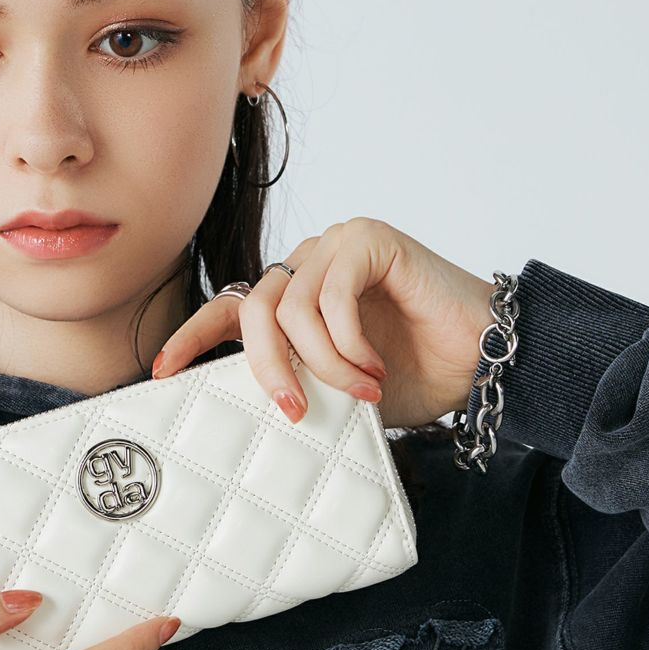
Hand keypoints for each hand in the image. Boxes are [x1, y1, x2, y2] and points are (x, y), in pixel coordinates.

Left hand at [151, 217, 495, 429]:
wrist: (486, 361)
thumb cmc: (416, 373)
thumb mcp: (337, 388)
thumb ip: (296, 379)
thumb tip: (244, 404)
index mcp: (295, 295)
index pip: (228, 307)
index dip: (192, 336)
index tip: (162, 372)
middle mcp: (308, 263)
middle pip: (251, 308)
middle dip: (266, 366)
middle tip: (292, 410)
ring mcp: (336, 246)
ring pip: (290, 307)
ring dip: (324, 363)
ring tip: (362, 391)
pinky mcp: (369, 240)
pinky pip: (331, 295)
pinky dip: (348, 343)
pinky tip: (375, 367)